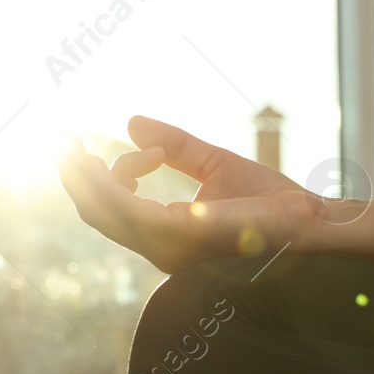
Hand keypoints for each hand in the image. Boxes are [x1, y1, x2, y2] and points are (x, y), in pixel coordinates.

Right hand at [57, 115, 318, 273]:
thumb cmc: (271, 201)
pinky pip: (127, 209)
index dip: (117, 173)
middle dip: (74, 175)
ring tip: (70, 142)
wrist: (310, 220)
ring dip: (80, 175)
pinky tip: (112, 159)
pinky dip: (110, 182)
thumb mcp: (214, 165)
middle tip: (63, 139)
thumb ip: (175, 147)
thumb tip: (130, 125)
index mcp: (169, 237)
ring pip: (102, 212)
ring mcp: (169, 247)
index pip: (118, 209)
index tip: (150, 153)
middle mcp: (163, 249)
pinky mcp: (181, 235)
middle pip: (97, 214)